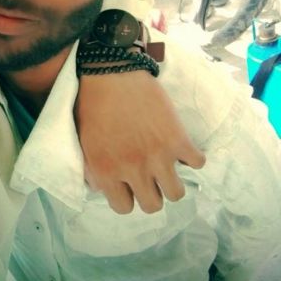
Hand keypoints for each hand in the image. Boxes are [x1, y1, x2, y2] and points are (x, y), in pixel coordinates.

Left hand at [75, 71, 205, 213]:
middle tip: (151, 179)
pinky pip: (197, 163)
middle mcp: (132, 171)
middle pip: (153, 206)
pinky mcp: (177, 139)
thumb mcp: (84, 145)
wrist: (112, 72)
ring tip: (169, 169)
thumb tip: (103, 190)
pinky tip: (183, 148)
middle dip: (152, 194)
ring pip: (176, 194)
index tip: (131, 185)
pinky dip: (193, 157)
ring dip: (173, 183)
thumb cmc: (93, 105)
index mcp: (106, 174)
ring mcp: (157, 157)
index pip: (124, 208)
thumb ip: (94, 172)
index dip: (128, 197)